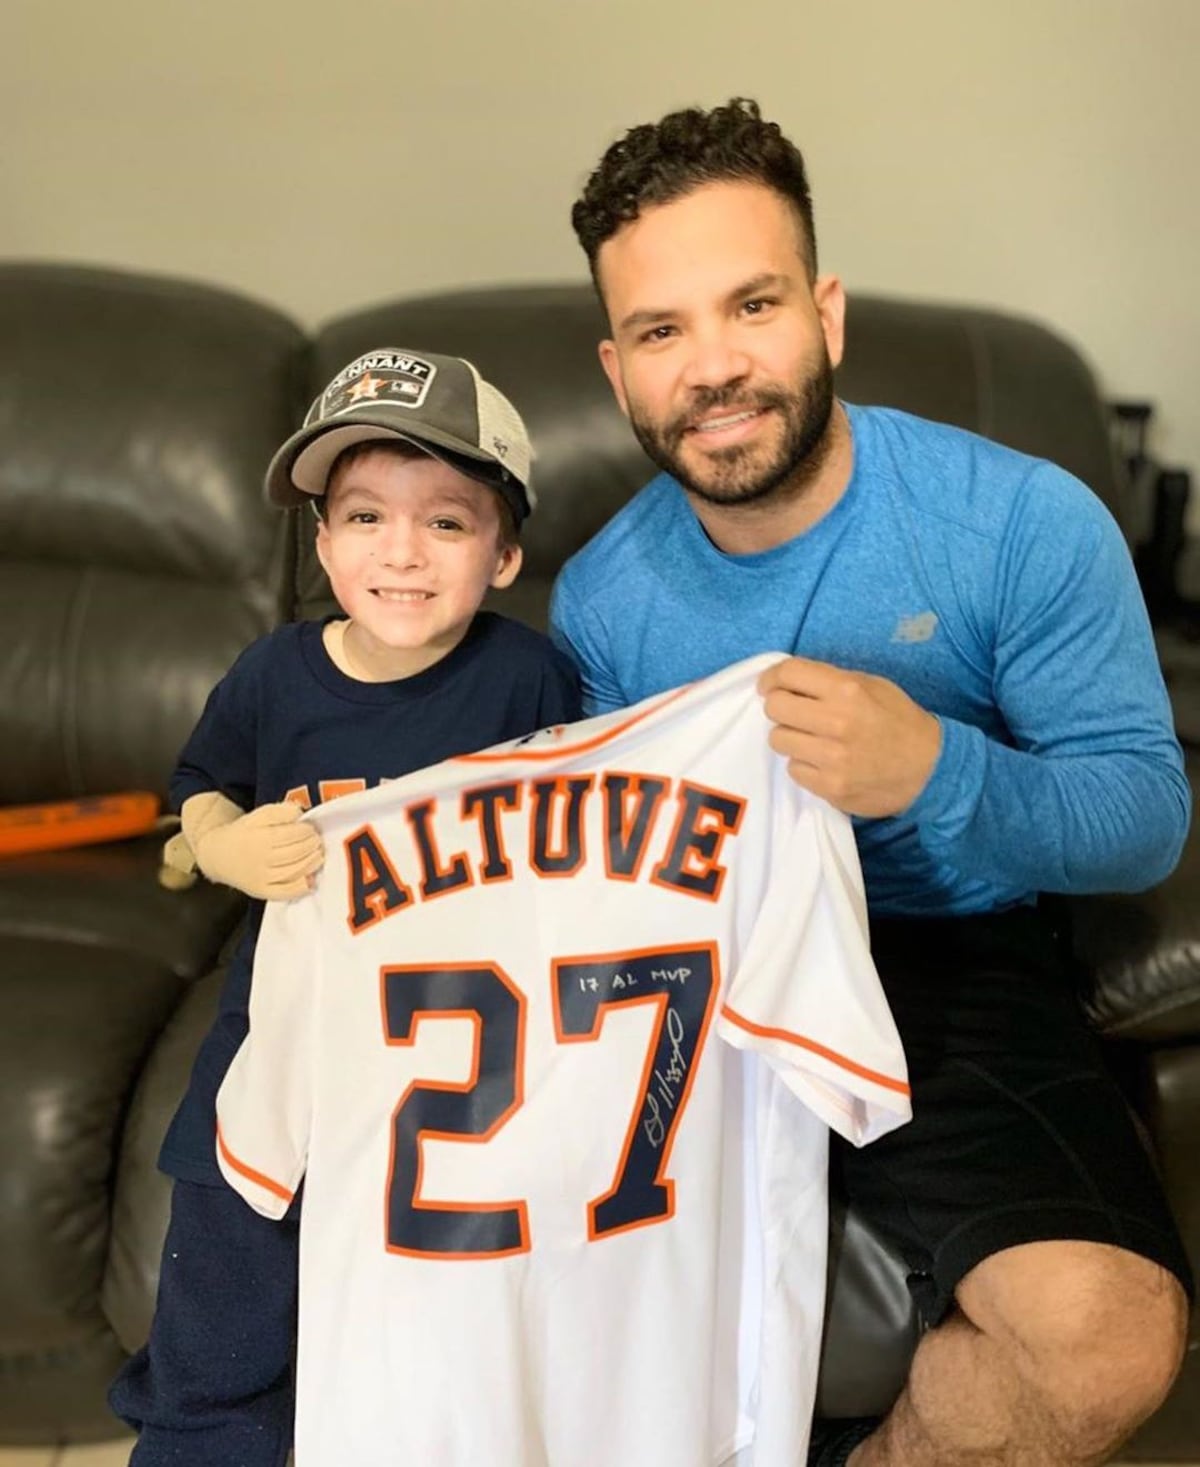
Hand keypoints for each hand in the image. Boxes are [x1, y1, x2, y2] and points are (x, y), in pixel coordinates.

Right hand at [189, 797, 323, 899]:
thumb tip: (299, 813)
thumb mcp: (258, 815)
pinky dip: (300, 888)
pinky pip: (284, 893)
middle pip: (294, 853)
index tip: (311, 828)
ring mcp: (261, 878)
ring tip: (318, 855)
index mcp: (258, 837)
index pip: (290, 835)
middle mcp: (260, 859)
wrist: (218, 855)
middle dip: (311, 846)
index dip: (306, 831)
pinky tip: (310, 880)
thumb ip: (280, 811)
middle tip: (317, 840)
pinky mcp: (261, 891)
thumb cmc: (243, 833)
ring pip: (293, 872)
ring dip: (311, 863)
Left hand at [757, 656, 940, 816]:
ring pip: (778, 740)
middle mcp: (836, 722)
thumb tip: (788, 680)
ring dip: (790, 737)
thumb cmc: (899, 721)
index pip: (788, 673)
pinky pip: (793, 769)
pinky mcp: (830, 787)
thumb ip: (831, 681)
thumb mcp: (872, 685)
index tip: (770, 685)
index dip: (772, 677)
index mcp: (847, 690)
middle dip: (779, 706)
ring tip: (811, 738)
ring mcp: (832, 758)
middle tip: (792, 712)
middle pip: (774, 707)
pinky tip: (823, 761)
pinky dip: (803, 764)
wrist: (930, 769)